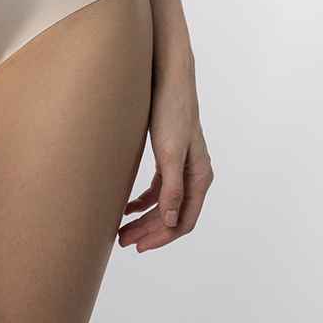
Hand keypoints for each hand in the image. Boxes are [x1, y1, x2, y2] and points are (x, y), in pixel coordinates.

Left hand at [118, 75, 212, 251]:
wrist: (167, 77)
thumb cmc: (171, 111)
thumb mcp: (169, 152)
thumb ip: (172, 188)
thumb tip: (172, 223)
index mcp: (200, 177)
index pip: (184, 220)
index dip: (163, 237)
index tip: (140, 246)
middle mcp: (194, 174)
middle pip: (173, 215)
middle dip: (149, 231)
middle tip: (124, 242)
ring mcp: (182, 165)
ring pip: (164, 203)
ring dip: (145, 219)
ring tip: (122, 230)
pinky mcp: (168, 155)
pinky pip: (158, 188)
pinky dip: (143, 200)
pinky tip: (127, 207)